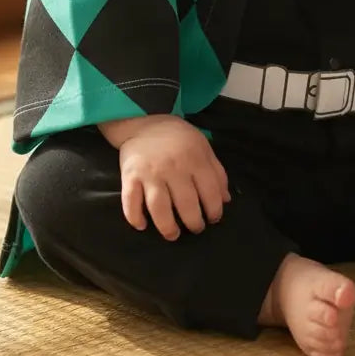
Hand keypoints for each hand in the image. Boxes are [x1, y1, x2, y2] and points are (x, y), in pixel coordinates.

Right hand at [102, 115, 230, 239]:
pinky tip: (142, 226)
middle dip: (194, 223)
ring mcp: (150, 173)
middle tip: (195, 228)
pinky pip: (130, 201)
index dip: (215, 211)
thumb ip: (216, 172)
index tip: (213, 219)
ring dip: (167, 227)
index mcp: (194, 159)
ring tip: (173, 234)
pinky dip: (135, 217)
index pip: (210, 192)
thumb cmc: (178, 137)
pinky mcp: (130, 176)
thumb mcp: (203, 147)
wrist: (144, 120)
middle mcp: (173, 167)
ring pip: (159, 208)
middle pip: (186, 204)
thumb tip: (225, 200)